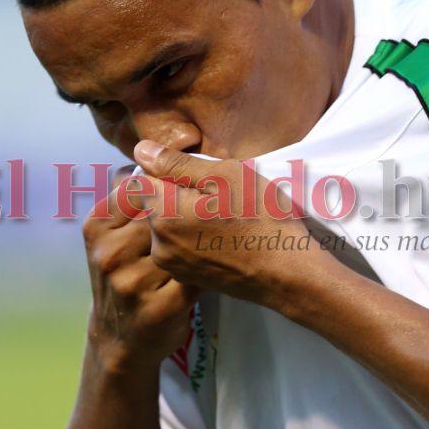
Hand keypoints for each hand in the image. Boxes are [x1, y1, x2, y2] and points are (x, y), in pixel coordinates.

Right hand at [83, 166, 197, 371]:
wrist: (120, 337)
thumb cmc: (126, 272)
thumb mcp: (114, 234)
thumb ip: (129, 197)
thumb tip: (148, 149)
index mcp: (97, 224)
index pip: (139, 185)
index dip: (168, 187)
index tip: (185, 193)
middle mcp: (108, 252)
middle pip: (162, 214)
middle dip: (186, 215)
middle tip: (206, 218)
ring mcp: (129, 283)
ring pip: (180, 245)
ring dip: (199, 244)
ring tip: (207, 244)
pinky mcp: (156, 309)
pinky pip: (194, 276)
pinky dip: (205, 272)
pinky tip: (207, 271)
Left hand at [132, 141, 323, 306]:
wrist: (288, 274)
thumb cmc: (262, 219)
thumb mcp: (225, 176)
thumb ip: (176, 163)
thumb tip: (140, 150)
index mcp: (164, 214)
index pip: (141, 179)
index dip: (166, 170)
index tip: (196, 175)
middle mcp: (159, 244)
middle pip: (154, 203)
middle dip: (177, 193)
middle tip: (217, 195)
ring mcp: (172, 265)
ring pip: (167, 224)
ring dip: (186, 215)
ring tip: (223, 216)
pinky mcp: (186, 278)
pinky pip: (179, 246)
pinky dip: (194, 237)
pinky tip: (223, 236)